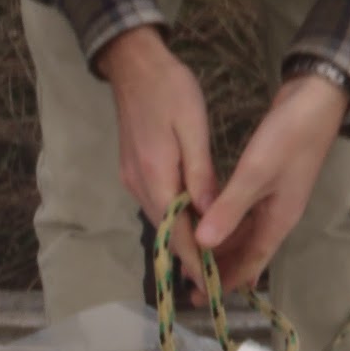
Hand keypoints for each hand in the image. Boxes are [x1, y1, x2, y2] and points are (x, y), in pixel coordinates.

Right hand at [96, 27, 216, 298]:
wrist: (133, 65)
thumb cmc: (169, 89)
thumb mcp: (193, 128)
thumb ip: (201, 173)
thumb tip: (209, 213)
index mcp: (156, 176)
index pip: (176, 233)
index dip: (195, 262)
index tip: (212, 285)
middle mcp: (139, 185)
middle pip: (167, 233)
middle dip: (190, 258)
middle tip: (216, 281)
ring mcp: (133, 179)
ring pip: (160, 221)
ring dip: (183, 241)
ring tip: (210, 260)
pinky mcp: (134, 172)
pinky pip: (157, 205)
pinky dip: (175, 221)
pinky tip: (192, 224)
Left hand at [193, 73, 348, 297]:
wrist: (317, 98)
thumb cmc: (290, 136)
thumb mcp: (256, 173)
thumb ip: (229, 209)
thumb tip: (203, 243)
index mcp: (278, 220)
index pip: (249, 263)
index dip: (225, 281)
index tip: (201, 297)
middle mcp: (277, 216)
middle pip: (246, 253)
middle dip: (220, 269)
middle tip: (189, 283)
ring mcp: (273, 200)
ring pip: (243, 234)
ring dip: (221, 247)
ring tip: (194, 258)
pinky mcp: (267, 182)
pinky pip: (243, 215)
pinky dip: (226, 223)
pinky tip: (209, 223)